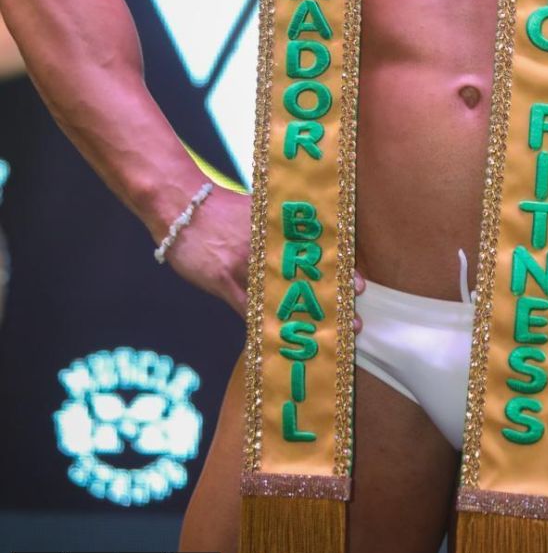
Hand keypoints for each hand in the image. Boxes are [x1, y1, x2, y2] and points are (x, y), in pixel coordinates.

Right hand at [162, 185, 367, 329]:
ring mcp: (246, 265)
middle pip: (305, 281)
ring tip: (326, 340)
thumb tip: (308, 249)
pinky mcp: (224, 282)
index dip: (340, 272)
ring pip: (282, 300)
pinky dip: (264, 329)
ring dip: (304, 322)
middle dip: (330, 304)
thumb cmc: (223, 209)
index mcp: (280, 229)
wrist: (182, 206)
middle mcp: (268, 246)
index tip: (360, 288)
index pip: (316, 254)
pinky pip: (248, 311)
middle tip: (354, 324)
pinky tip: (280, 346)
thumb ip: (283, 231)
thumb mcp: (259, 213)